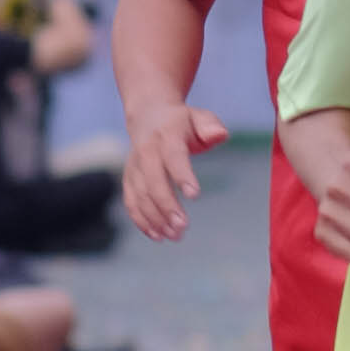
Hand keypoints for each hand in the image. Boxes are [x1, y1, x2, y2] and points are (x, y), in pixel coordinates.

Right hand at [122, 98, 228, 239]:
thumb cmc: (182, 121)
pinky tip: (158, 235)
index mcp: (167, 135)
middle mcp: (146, 151)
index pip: (173, 156)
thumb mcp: (199, 117)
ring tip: (175, 235)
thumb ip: (211, 126)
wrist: (148, 115)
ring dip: (155, 218)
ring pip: (140, 195)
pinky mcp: (129, 179)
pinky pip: (131, 202)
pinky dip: (141, 220)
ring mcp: (134, 166)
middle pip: (153, 181)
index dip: (182, 175)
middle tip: (183, 227)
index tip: (194, 195)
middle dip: (166, 205)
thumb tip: (220, 135)